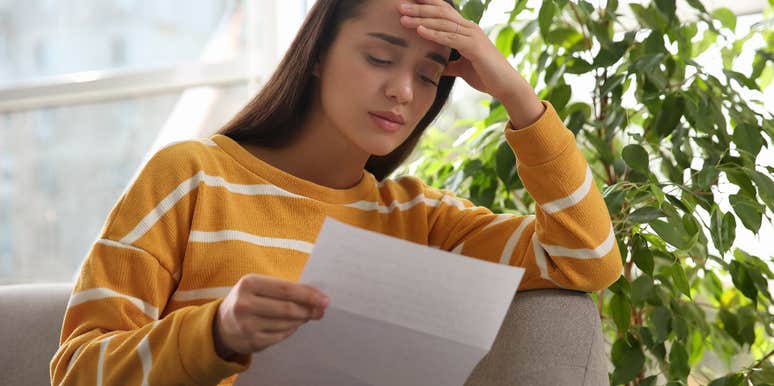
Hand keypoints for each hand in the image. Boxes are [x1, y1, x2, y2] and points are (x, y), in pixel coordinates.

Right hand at [213, 273, 329, 358]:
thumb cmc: (249, 299)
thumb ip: (285, 288)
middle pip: (288, 308)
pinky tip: (293, 325)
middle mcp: (245, 304)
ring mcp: (247, 325)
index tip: (324, 299)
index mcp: (249, 284)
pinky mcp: (251, 342)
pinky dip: (291, 330)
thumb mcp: (260, 286)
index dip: (308, 295)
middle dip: (309, 309)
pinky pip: (281, 336)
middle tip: (321, 310)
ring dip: (301, 320)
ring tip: (307, 315)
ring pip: (287, 323)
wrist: (222, 324)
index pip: (286, 289)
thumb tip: (317, 296)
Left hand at [397, 0, 524, 100]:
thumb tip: (438, 67)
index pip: (444, 11)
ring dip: (421, 19)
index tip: (408, 2)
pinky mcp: (474, 47)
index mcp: (466, 30)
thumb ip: (450, 64)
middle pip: (441, 12)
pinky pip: (450, 38)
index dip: (427, 4)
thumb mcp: (462, 69)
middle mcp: (470, 28)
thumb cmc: (486, 76)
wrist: (506, 86)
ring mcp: (473, 35)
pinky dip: (434, 34)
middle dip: (419, 8)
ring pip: (443, 23)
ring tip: (403, 18)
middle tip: (400, 6)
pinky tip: (420, 31)